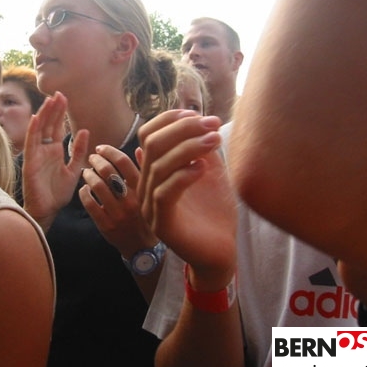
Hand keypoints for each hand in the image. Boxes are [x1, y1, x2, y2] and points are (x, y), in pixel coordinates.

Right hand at [22, 92, 88, 231]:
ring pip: (39, 130)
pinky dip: (33, 130)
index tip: (65, 98)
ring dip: (43, 115)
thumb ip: (79, 151)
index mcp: (55, 151)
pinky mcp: (30, 162)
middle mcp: (44, 150)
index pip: (57, 127)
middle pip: (48, 125)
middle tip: (59, 93)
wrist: (48, 210)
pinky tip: (35, 118)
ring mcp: (36, 155)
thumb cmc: (58, 193)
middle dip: (53, 109)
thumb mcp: (74, 169)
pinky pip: (31, 143)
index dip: (60, 113)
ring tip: (49, 100)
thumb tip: (85, 130)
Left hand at [79, 145, 157, 257]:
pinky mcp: (106, 225)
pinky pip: (89, 203)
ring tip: (86, 172)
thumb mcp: (150, 194)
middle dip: (96, 161)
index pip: (124, 162)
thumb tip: (139, 148)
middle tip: (91, 158)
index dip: (109, 151)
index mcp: (143, 190)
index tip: (100, 148)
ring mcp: (118, 214)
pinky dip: (83, 192)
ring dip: (88, 175)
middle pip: (108, 172)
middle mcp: (131, 200)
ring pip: (97, 186)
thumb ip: (144, 171)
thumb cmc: (146, 216)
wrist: (143, 248)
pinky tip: (84, 189)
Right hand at [137, 110, 236, 289]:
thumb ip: (200, 148)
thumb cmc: (215, 213)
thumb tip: (196, 120)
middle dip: (182, 129)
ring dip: (189, 147)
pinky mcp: (161, 224)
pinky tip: (203, 167)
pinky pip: (165, 193)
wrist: (220, 253)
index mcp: (154, 172)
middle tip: (211, 123)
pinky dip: (183, 175)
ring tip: (214, 140)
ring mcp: (150, 206)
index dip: (169, 120)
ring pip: (159, 166)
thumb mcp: (210, 171)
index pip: (148, 136)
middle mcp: (146, 187)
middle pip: (152, 146)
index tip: (198, 113)